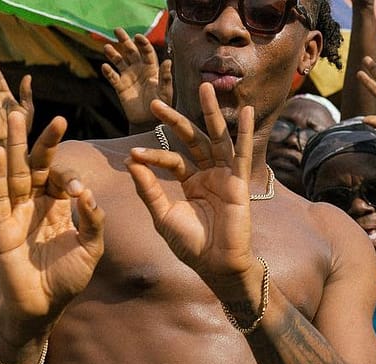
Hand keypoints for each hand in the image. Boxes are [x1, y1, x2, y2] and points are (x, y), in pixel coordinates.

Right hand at [0, 112, 104, 322]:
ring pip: (15, 172)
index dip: (69, 173)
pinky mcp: (1, 225)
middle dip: (43, 142)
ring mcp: (16, 212)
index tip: (78, 188)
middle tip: (54, 117)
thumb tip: (87, 194)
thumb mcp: (90, 248)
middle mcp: (36, 205)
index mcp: (58, 208)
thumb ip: (93, 221)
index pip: (60, 177)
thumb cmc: (67, 278)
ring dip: (16, 145)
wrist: (43, 306)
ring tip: (17, 117)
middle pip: (37, 166)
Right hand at [102, 28, 172, 127]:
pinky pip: (113, 77)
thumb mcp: (166, 92)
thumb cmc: (161, 106)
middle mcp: (139, 70)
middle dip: (124, 41)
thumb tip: (168, 61)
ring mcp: (128, 77)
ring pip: (119, 61)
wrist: (150, 122)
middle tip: (117, 30)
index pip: (147, 52)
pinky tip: (105, 67)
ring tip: (107, 47)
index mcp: (152, 69)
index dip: (142, 43)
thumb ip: (166, 77)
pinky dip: (108, 72)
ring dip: (113, 54)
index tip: (137, 36)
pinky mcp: (120, 87)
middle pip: (131, 52)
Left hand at [126, 84, 262, 293]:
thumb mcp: (162, 216)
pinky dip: (244, 132)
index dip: (153, 155)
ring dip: (212, 113)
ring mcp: (225, 176)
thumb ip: (148, 189)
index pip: (172, 159)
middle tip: (158, 103)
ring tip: (206, 87)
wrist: (216, 264)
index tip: (134, 154)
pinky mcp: (239, 182)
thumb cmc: (191, 245)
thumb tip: (130, 161)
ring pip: (217, 139)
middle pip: (193, 140)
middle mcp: (209, 175)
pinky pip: (242, 153)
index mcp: (191, 183)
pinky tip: (245, 111)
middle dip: (177, 121)